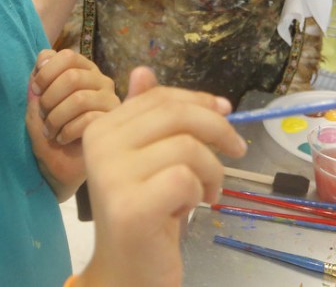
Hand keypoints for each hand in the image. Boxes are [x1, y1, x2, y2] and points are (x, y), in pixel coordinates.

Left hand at [26, 49, 118, 198]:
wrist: (57, 166)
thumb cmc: (48, 131)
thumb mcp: (35, 101)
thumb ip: (38, 78)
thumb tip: (44, 59)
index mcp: (83, 69)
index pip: (67, 55)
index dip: (46, 72)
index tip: (35, 90)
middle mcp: (101, 81)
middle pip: (72, 76)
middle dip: (49, 98)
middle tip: (43, 115)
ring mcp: (110, 101)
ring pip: (79, 99)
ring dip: (56, 117)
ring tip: (51, 130)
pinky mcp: (113, 124)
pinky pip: (88, 119)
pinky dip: (67, 130)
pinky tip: (63, 138)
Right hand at [77, 68, 246, 286]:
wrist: (127, 272)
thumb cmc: (145, 213)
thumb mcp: (148, 158)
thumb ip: (146, 116)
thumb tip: (144, 70)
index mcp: (101, 127)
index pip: (159, 97)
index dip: (198, 99)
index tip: (226, 111)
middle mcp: (99, 144)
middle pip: (175, 114)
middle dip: (217, 128)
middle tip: (236, 151)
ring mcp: (111, 175)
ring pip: (187, 146)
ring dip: (212, 170)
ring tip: (208, 191)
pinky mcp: (131, 206)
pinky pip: (185, 178)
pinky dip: (199, 192)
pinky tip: (191, 208)